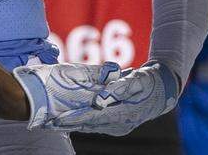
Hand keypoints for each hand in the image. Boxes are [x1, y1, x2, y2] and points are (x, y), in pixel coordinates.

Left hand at [12, 60, 179, 135]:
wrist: (162, 91)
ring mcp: (116, 125)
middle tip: (45, 123)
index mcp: (124, 115)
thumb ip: (121, 87)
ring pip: (87, 126)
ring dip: (68, 125)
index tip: (58, 119)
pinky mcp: (113, 122)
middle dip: (65, 124)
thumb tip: (103, 96)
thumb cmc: (149, 82)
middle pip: (86, 125)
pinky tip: (63, 120)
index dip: (75, 118)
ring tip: (48, 123)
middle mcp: (118, 124)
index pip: (94, 117)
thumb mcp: (138, 81)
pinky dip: (77, 121)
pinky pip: (91, 123)